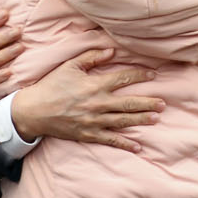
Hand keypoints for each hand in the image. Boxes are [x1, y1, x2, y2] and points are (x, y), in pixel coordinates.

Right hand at [12, 52, 162, 153]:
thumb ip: (92, 57)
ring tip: (156, 118)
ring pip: (123, 121)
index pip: (123, 79)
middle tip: (163, 103)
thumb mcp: (70, 66)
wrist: (34, 111)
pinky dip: (124, 143)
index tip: (153, 75)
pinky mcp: (89, 134)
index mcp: (95, 85)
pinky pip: (110, 140)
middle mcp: (98, 103)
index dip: (140, 76)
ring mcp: (94, 121)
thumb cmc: (52, 86)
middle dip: (148, 103)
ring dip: (141, 120)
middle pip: (129, 103)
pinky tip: (137, 146)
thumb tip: (112, 51)